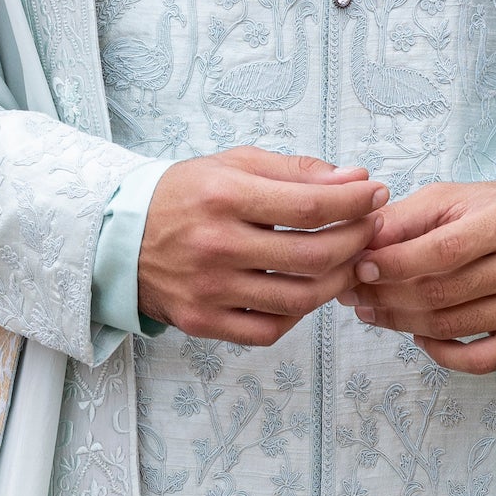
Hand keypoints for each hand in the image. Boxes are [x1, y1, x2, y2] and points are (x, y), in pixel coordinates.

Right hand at [135, 149, 386, 344]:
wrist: (120, 237)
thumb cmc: (186, 196)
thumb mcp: (234, 165)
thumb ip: (296, 171)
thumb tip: (355, 179)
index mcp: (223, 197)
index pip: (310, 206)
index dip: (354, 202)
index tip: (374, 194)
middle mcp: (215, 246)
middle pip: (312, 256)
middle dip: (355, 241)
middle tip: (369, 229)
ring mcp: (209, 290)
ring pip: (299, 299)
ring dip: (337, 281)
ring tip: (348, 261)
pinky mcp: (202, 321)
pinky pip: (269, 330)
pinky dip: (299, 314)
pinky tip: (307, 291)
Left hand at [350, 179, 495, 373]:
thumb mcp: (453, 198)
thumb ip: (406, 218)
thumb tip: (360, 242)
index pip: (442, 251)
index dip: (395, 264)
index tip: (360, 268)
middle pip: (443, 293)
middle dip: (388, 296)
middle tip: (354, 294)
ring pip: (453, 327)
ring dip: (402, 324)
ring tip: (372, 311)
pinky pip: (480, 361)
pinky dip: (442, 355)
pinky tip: (419, 338)